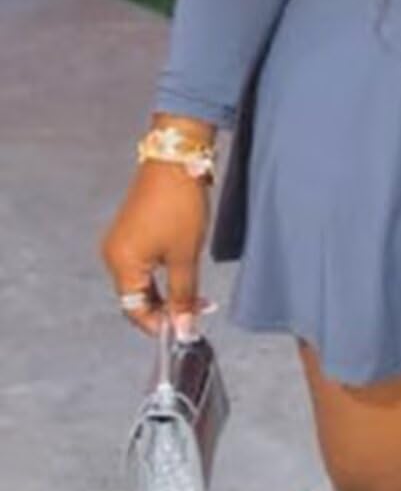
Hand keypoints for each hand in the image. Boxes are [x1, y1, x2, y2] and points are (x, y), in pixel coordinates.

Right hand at [99, 164, 213, 339]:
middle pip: (136, 297)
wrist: (176, 160)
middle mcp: (114, 255)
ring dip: (167, 292)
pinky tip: (184, 274)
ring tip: (196, 294)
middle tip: (197, 312)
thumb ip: (183, 295)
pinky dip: (163, 274)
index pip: (135, 309)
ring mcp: (121, 242)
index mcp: (121, 263)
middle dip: (167, 308)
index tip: (185, 329)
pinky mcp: (131, 232)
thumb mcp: (185, 255)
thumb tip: (183, 327)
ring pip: (142, 282)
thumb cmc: (178, 203)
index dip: (160, 324)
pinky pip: (143, 264)